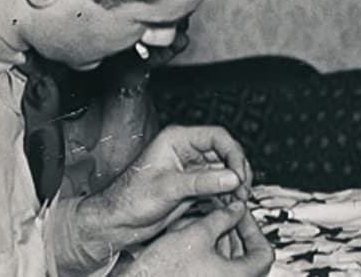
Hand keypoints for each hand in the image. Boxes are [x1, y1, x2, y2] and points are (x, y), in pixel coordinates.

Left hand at [69, 126, 253, 266]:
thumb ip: (202, 182)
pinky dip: (227, 195)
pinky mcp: (193, 187)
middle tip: (243, 189)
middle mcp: (186, 152)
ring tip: (239, 199)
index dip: (233, 153)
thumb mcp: (167, 188)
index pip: (217, 137)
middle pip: (225, 154)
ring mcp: (191, 170)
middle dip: (237, 171)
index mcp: (177, 140)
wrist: (117, 222)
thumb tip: (232, 177)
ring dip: (235, 185)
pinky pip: (218, 187)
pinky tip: (231, 205)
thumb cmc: (128, 199)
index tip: (239, 173)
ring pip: (225, 171)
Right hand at [118, 202, 275, 275]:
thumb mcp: (196, 235)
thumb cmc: (164, 272)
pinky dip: (208, 253)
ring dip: (220, 240)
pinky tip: (193, 236)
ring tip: (206, 221)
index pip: (263, 253)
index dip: (253, 230)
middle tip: (224, 213)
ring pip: (227, 263)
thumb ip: (222, 218)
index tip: (241, 214)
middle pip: (246, 257)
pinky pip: (212, 269)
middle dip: (235, 232)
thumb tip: (237, 208)